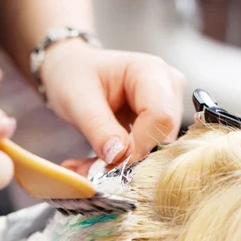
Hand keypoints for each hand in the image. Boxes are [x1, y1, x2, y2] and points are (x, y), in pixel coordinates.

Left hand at [41, 41, 185, 166]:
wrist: (71, 73)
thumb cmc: (74, 76)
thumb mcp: (77, 100)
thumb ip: (98, 127)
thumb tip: (118, 156)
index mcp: (151, 71)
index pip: (160, 117)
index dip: (138, 145)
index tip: (109, 162)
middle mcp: (168, 87)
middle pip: (163, 136)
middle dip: (129, 159)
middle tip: (91, 170)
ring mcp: (168, 107)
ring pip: (157, 149)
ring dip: (122, 165)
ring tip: (87, 167)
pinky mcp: (159, 126)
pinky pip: (148, 153)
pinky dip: (121, 164)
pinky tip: (96, 163)